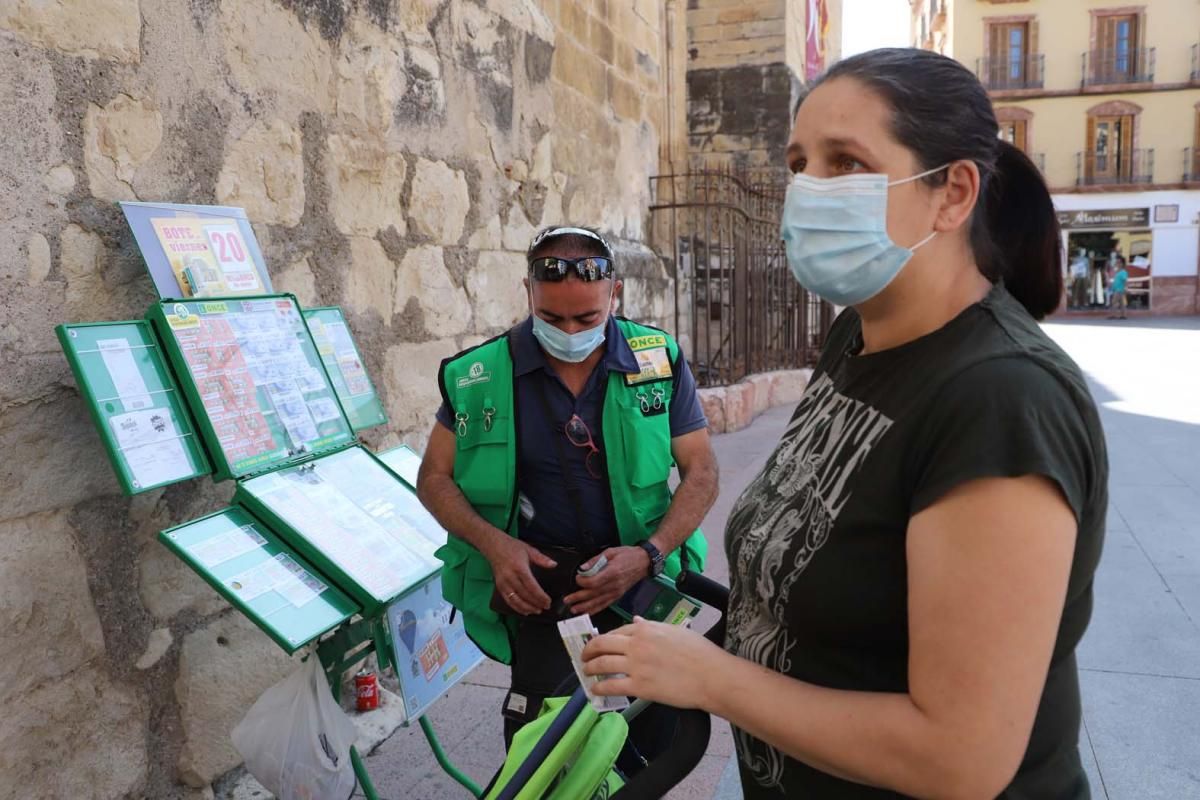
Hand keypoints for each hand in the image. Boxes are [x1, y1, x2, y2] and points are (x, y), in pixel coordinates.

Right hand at [481, 534, 555, 615]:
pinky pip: (508, 600)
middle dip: (536, 603)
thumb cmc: (512, 547)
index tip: (548, 601)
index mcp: (519, 568)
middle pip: (525, 595)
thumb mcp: (529, 550)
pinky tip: (524, 611)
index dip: (540, 596)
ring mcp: (503, 583)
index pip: (532, 586)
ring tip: (537, 611)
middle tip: (545, 607)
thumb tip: (554, 565)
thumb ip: (542, 559)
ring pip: (516, 600)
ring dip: (527, 608)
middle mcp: (510, 577)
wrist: (493, 546)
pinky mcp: (499, 587)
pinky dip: (516, 607)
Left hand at [564, 546, 649, 614]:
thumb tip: (583, 568)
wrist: (644, 562)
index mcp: (612, 572)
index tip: (576, 579)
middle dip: (579, 598)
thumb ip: (596, 560)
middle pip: (594, 594)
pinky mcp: (618, 595)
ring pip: (599, 602)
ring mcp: (617, 591)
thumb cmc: (628, 555)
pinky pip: (606, 604)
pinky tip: (587, 612)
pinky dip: (596, 609)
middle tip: (567, 600)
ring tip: (574, 610)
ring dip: (585, 607)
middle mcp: (614, 584)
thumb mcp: (611, 552)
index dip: (583, 582)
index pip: (595, 582)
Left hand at [580, 618, 728, 709]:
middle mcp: (637, 645)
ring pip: (602, 664)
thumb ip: (652, 626)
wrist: (712, 676)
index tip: (599, 644)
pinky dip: (599, 688)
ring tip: (587, 672)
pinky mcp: (639, 687)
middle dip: (588, 650)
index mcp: (647, 630)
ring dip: (590, 668)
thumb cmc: (700, 653)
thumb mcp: (675, 631)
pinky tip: (595, 690)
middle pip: (602, 644)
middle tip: (584, 657)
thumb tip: (637, 620)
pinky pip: (611, 686)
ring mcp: (636, 666)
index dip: (604, 639)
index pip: (617, 631)